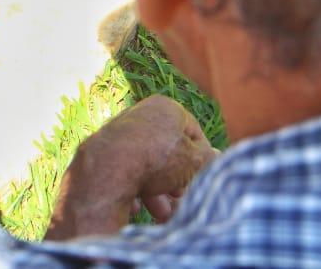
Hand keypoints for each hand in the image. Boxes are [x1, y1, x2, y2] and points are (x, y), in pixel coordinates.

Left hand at [45, 95, 216, 238]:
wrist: (107, 169)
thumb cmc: (157, 159)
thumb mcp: (194, 161)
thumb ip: (208, 158)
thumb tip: (218, 156)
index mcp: (165, 108)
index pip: (193, 132)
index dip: (202, 158)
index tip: (203, 178)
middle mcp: (140, 115)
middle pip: (168, 153)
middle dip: (176, 181)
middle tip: (180, 199)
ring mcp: (120, 133)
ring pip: (147, 166)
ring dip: (158, 192)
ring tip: (162, 213)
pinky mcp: (103, 152)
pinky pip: (126, 173)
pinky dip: (133, 190)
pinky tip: (136, 206)